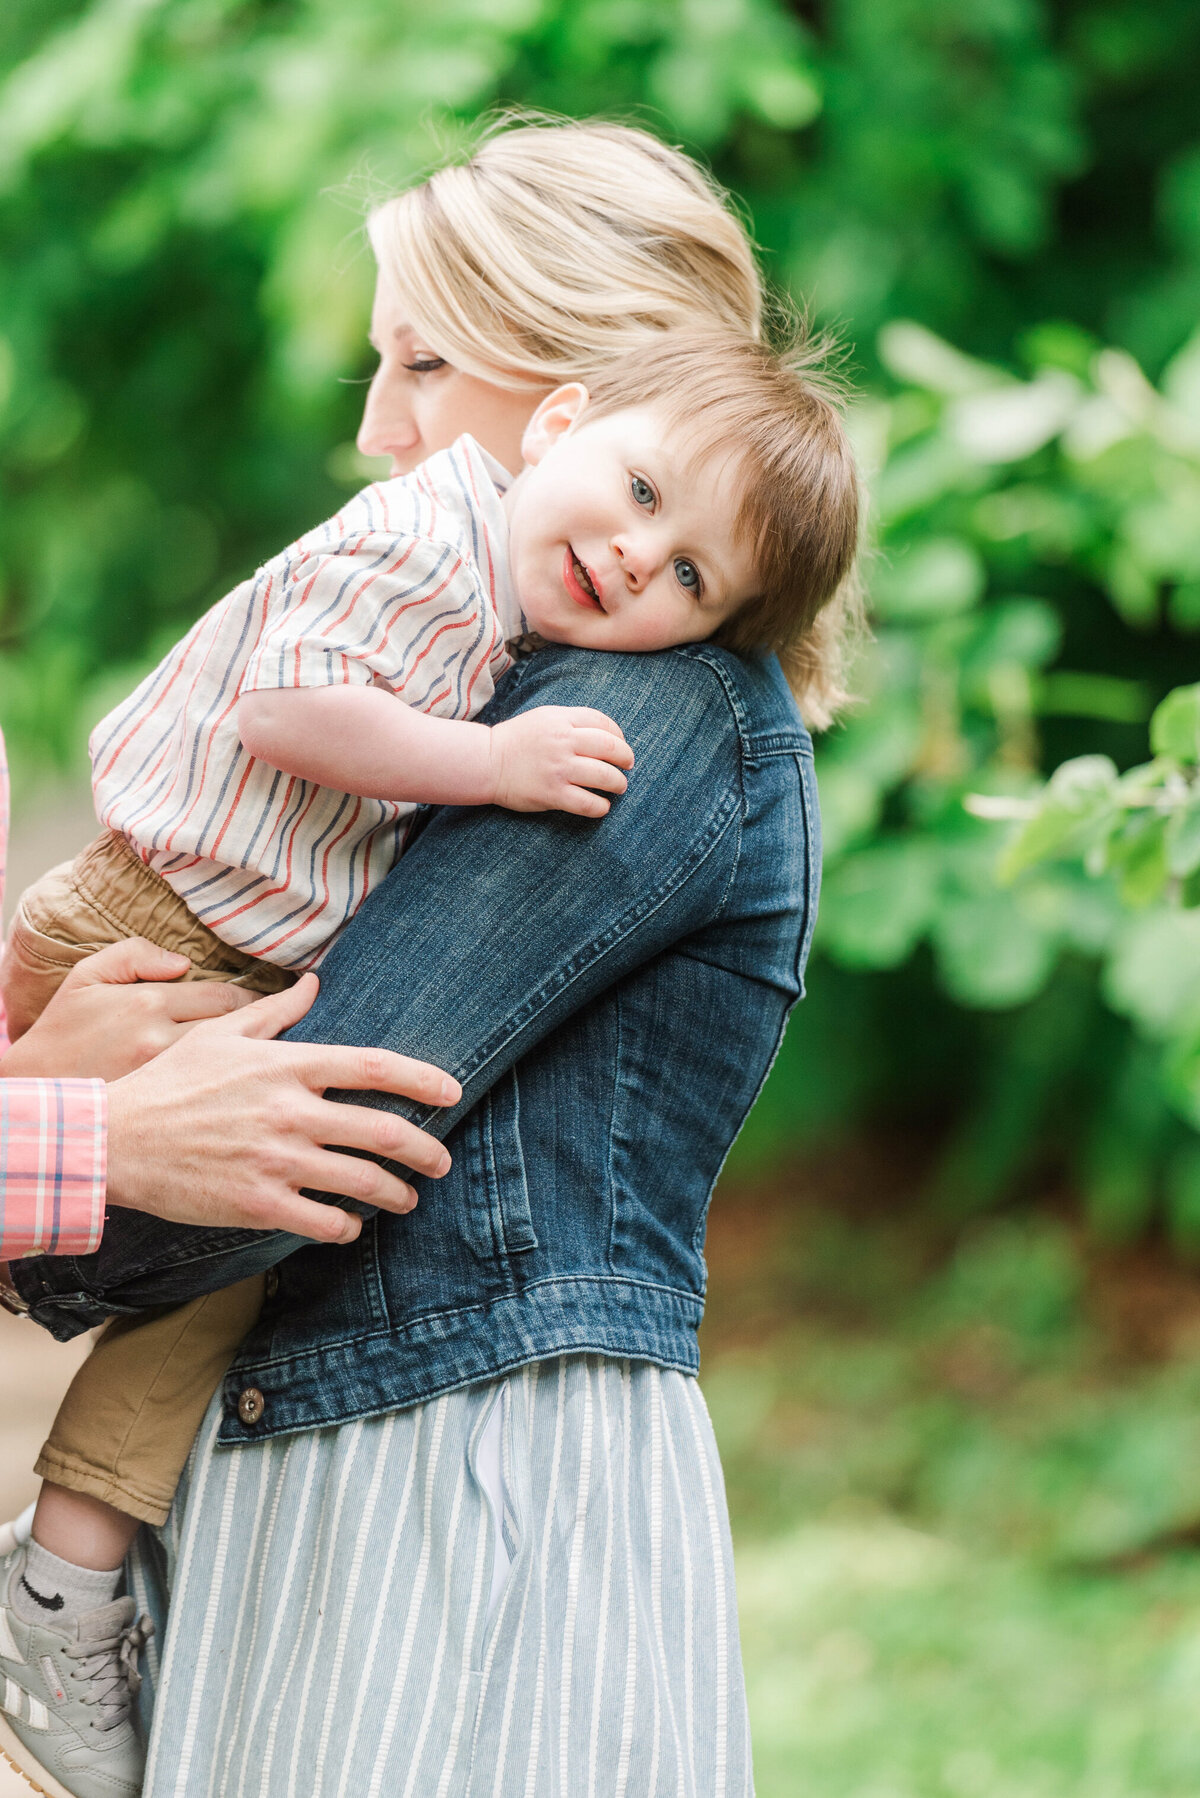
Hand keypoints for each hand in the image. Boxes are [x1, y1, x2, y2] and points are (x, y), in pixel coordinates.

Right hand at [0, 938, 254, 1081]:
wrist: (35, 1088)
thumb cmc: (63, 1030)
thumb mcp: (87, 976)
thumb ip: (134, 954)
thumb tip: (184, 962)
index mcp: (148, 1002)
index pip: (225, 996)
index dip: (254, 998)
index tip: (268, 1000)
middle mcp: (161, 1040)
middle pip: (237, 1031)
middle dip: (262, 1030)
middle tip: (276, 1029)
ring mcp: (164, 1079)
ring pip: (231, 1066)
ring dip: (253, 1060)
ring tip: (265, 1058)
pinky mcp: (160, 1108)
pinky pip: (213, 1093)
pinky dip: (232, 1087)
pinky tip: (239, 1085)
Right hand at [104, 973, 459, 1243]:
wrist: (116, 1138)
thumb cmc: (169, 1083)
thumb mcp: (219, 1034)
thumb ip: (275, 1012)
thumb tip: (313, 983)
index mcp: (287, 1065)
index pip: (374, 1067)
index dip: (422, 1079)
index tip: (453, 1093)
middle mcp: (291, 1111)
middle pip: (384, 1132)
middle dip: (425, 1152)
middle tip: (441, 1162)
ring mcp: (277, 1159)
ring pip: (363, 1182)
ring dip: (395, 1195)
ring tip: (406, 1200)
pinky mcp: (258, 1202)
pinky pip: (324, 1222)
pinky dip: (346, 1227)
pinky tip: (349, 1226)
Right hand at [488, 706, 634, 817]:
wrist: (487, 762)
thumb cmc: (517, 741)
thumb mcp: (544, 718)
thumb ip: (571, 722)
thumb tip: (605, 734)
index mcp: (561, 720)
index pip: (602, 723)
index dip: (618, 735)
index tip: (620, 745)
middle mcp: (562, 742)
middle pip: (610, 748)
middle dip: (625, 758)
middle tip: (628, 766)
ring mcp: (558, 769)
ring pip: (604, 776)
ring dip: (618, 783)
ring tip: (619, 787)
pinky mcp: (552, 794)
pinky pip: (587, 803)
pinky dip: (601, 807)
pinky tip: (602, 806)